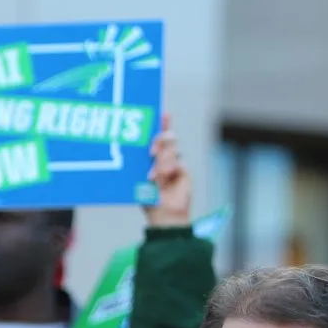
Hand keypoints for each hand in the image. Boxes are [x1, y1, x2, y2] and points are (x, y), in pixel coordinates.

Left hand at [143, 113, 191, 227]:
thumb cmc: (148, 198)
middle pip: (165, 139)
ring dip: (163, 160)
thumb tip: (154, 152)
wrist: (164, 214)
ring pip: (171, 150)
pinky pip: (178, 162)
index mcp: (150, 158)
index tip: (163, 113)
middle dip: (160, 141)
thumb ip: (151, 164)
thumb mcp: (144, 178)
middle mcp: (162, 158)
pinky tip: (166, 176)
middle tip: (152, 152)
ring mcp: (173, 163)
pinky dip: (171, 168)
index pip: (155, 137)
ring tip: (157, 174)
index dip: (161, 124)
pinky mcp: (182, 170)